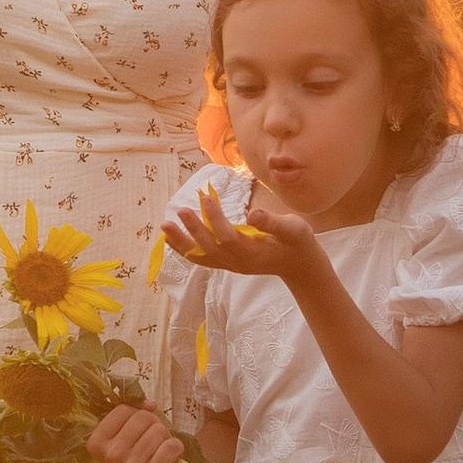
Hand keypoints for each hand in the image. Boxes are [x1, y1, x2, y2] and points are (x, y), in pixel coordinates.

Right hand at [86, 399, 183, 462]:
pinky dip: (177, 449)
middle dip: (154, 426)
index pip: (123, 409)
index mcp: (97, 443)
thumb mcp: (124, 439)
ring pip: (159, 430)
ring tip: (160, 454)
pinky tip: (171, 460)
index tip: (138, 431)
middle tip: (152, 444)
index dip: (137, 415)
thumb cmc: (137, 461)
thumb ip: (132, 415)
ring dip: (166, 439)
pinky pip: (171, 445)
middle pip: (143, 417)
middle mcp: (111, 454)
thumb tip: (150, 404)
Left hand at [164, 176, 318, 279]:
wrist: (298, 264)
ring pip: (201, 256)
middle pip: (210, 248)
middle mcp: (238, 262)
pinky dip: (185, 249)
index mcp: (253, 252)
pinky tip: (172, 239)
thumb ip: (274, 223)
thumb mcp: (294, 229)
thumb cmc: (297, 242)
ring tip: (164, 226)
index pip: (227, 237)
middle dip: (193, 229)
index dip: (215, 219)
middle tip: (179, 209)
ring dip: (181, 242)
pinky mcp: (227, 263)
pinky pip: (202, 259)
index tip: (207, 198)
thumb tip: (254, 214)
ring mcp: (231, 265)